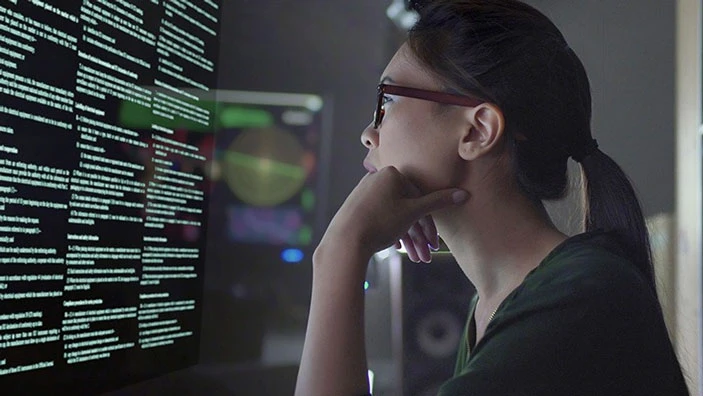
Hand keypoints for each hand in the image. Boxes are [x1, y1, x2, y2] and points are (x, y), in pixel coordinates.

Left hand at [321, 166, 467, 260]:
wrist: (344, 240)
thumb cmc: (380, 222)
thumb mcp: (413, 212)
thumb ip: (438, 202)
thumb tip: (463, 194)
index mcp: (392, 173)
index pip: (419, 199)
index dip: (429, 225)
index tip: (435, 244)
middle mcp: (377, 178)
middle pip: (407, 208)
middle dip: (418, 235)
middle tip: (425, 256)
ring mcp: (365, 192)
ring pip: (394, 215)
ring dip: (407, 238)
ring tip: (414, 258)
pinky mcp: (357, 206)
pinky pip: (380, 217)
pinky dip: (391, 232)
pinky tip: (396, 247)